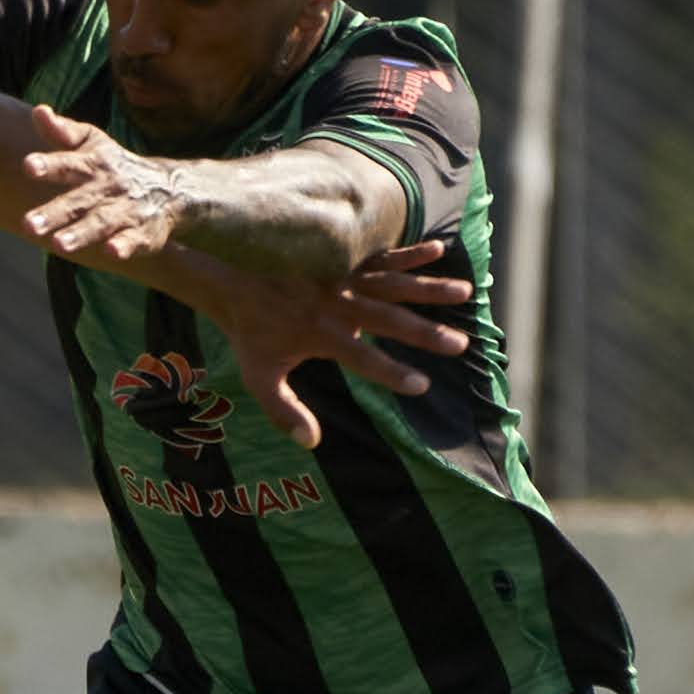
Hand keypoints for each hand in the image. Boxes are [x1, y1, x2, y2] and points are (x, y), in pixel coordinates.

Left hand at [21, 109, 185, 261]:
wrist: (170, 188)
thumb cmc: (115, 166)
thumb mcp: (92, 144)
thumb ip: (62, 132)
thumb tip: (38, 110)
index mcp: (94, 163)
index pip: (69, 163)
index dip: (50, 164)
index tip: (28, 166)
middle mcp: (110, 186)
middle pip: (80, 200)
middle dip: (55, 213)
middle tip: (28, 226)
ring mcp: (128, 210)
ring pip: (102, 222)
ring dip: (82, 233)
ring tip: (59, 245)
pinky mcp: (144, 233)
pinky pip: (134, 241)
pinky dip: (125, 246)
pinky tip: (112, 252)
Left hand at [187, 241, 472, 447]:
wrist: (227, 275)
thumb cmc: (247, 330)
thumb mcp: (258, 376)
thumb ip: (284, 411)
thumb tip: (312, 442)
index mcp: (321, 335)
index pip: (363, 359)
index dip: (392, 374)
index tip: (423, 386)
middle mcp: (337, 305)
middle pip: (389, 320)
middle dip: (426, 334)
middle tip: (461, 345)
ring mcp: (342, 278)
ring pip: (393, 284)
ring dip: (430, 289)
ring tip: (465, 294)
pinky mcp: (342, 256)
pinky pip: (381, 254)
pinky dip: (409, 253)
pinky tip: (438, 250)